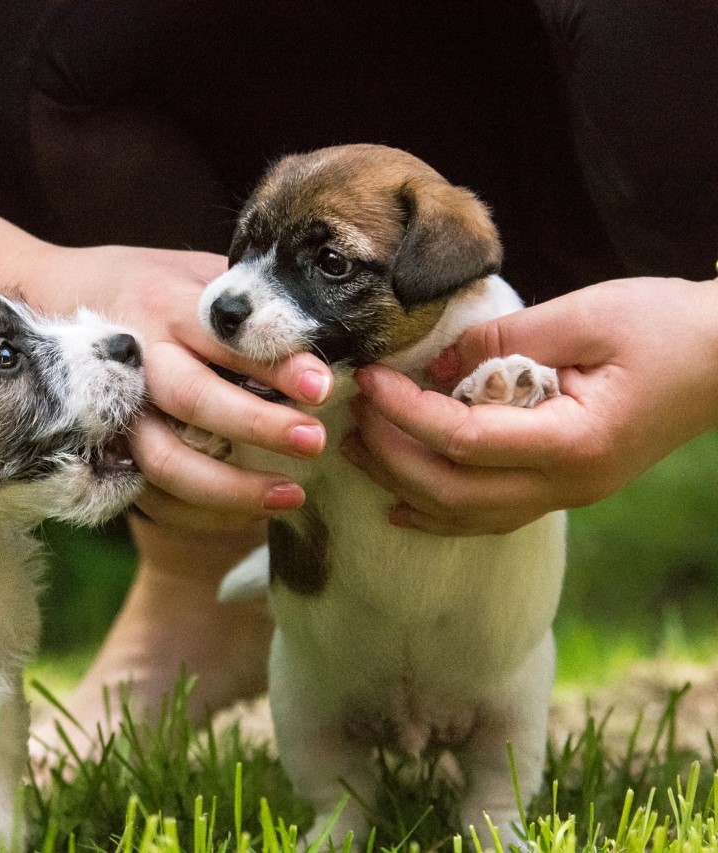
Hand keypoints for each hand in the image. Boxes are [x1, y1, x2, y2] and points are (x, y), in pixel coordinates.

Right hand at [22, 244, 332, 532]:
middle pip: (194, 399)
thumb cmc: (141, 282)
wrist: (43, 294)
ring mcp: (113, 409)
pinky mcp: (102, 447)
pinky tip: (246, 515)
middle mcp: (136, 358)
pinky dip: (201, 514)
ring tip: (291, 496)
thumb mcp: (191, 270)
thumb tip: (326, 330)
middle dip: (259, 424)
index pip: (225, 338)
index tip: (322, 385)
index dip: (275, 364)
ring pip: (165, 459)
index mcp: (166, 306)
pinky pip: (149, 494)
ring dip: (230, 487)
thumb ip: (242, 298)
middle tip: (316, 441)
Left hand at [344, 277, 717, 534]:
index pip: (463, 440)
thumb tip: (434, 365)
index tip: (370, 379)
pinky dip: (439, 510)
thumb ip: (503, 341)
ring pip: (467, 516)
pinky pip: (490, 514)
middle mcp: (569, 483)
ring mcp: (569, 493)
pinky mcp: (565, 486)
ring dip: (405, 487)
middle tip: (353, 416)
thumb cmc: (667, 326)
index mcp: (574, 441)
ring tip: (358, 453)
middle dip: (391, 456)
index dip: (405, 413)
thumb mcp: (584, 315)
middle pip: (453, 492)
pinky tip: (400, 502)